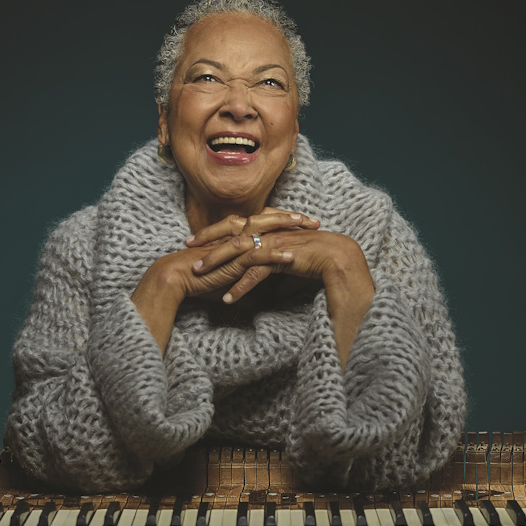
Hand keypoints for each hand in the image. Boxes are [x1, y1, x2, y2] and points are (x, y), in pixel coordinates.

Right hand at [131, 212, 312, 353]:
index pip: (264, 220)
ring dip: (289, 230)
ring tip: (310, 230)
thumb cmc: (198, 275)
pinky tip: (292, 257)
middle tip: (315, 220)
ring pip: (266, 232)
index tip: (304, 221)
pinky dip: (276, 255)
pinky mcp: (232, 259)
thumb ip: (241, 268)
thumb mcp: (225, 269)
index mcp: (235, 232)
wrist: (176, 277)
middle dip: (293, 219)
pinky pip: (257, 255)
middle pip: (269, 219)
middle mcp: (236, 233)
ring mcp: (235, 244)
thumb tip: (256, 278)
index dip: (284, 219)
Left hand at [192, 223, 375, 368]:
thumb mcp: (287, 259)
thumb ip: (271, 264)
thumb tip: (261, 276)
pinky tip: (228, 299)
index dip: (214, 232)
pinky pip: (256, 272)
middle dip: (207, 242)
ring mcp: (273, 244)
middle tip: (186, 251)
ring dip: (217, 264)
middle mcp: (268, 233)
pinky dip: (241, 286)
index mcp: (268, 229)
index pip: (235, 226)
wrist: (339, 256)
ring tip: (198, 276)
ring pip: (238, 252)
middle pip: (230, 234)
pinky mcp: (281, 258)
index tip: (196, 239)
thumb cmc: (315, 257)